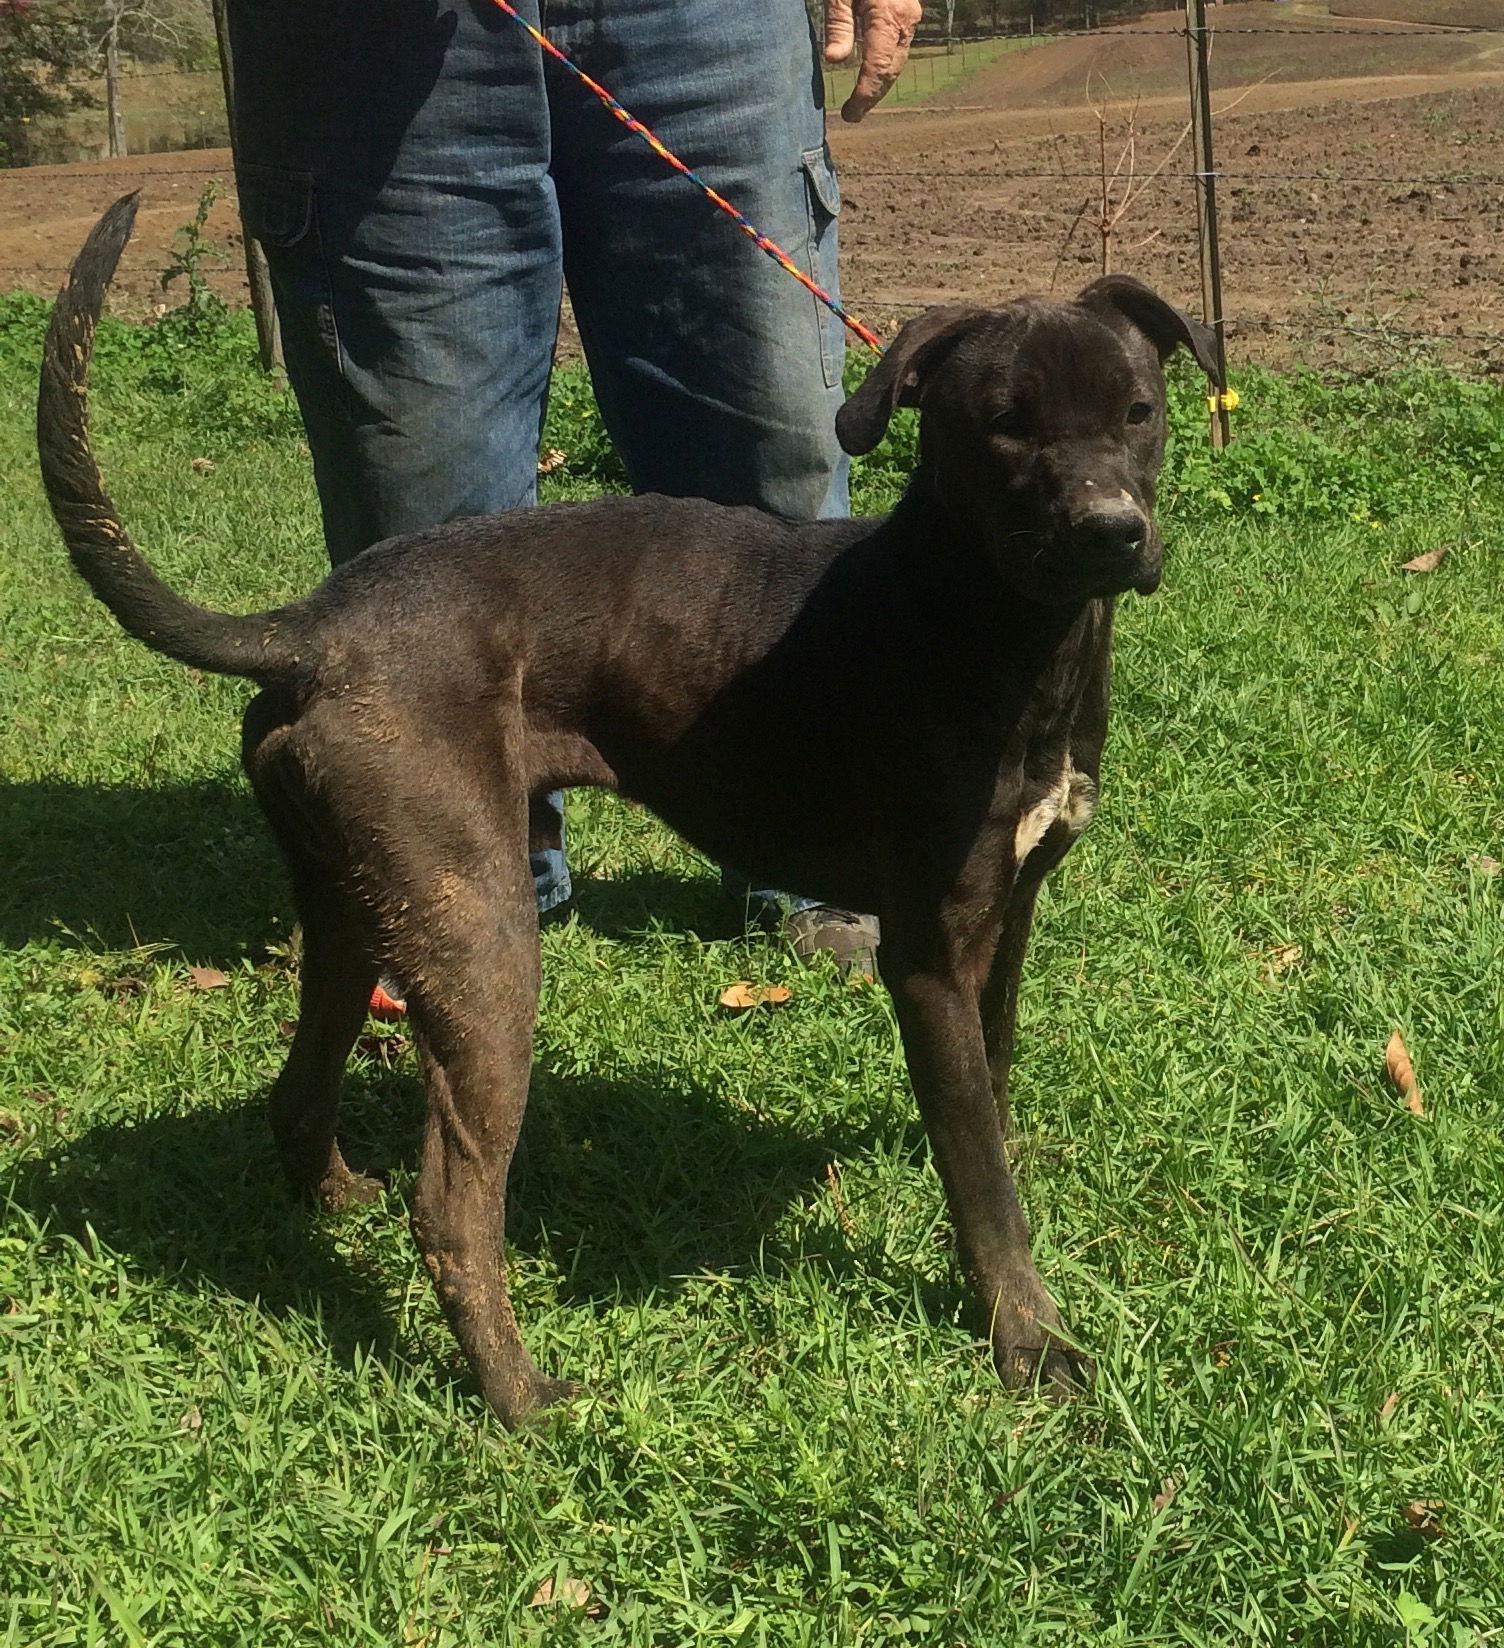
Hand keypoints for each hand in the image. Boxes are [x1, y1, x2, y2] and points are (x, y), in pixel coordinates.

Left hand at [824, 0, 922, 123]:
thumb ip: (838, 23)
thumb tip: (834, 60)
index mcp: (889, 15)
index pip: (878, 68)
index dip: (865, 95)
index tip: (850, 114)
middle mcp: (906, 20)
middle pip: (891, 70)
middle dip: (872, 97)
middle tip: (852, 116)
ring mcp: (911, 16)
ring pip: (897, 62)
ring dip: (880, 85)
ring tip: (860, 103)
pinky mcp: (909, 13)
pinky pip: (899, 48)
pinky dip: (886, 67)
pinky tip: (871, 77)